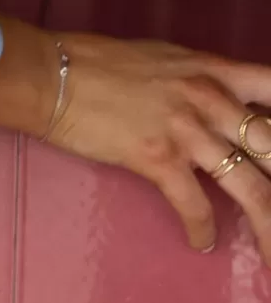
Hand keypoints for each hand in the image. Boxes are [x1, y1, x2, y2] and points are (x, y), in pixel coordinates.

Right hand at [51, 32, 270, 265]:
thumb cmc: (101, 63)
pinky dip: (202, 229)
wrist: (53, 76)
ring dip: (267, 228)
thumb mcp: (168, 58)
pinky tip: (202, 243)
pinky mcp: (158, 158)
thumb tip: (226, 106)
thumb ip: (205, 82)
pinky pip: (195, 204)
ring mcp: (188, 131)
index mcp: (217, 71)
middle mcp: (212, 99)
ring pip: (250, 187)